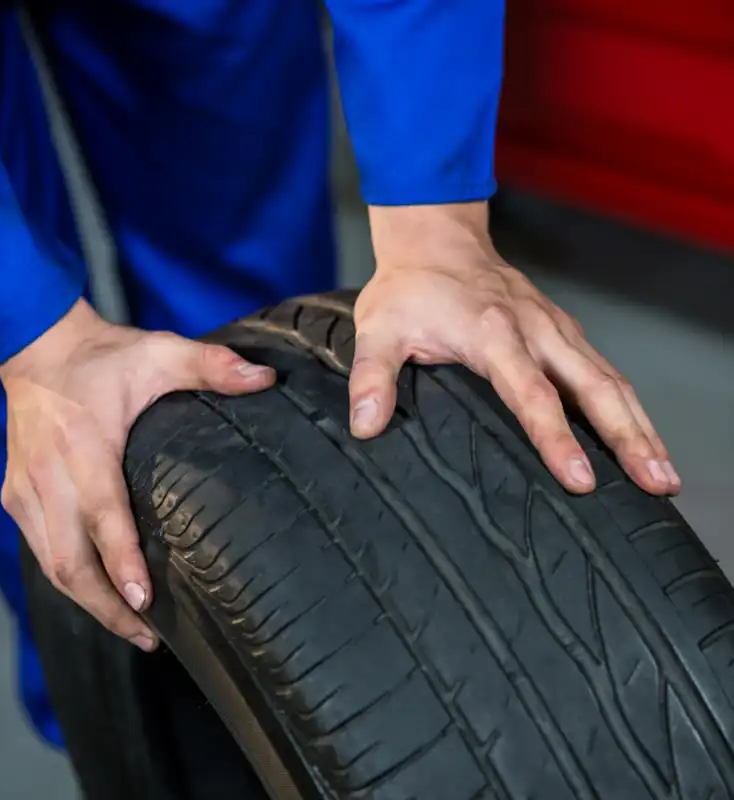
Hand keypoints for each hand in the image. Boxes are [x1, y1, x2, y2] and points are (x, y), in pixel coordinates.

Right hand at [0, 299, 274, 649]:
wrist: (39, 348)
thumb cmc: (104, 356)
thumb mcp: (162, 351)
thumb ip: (212, 365)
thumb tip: (267, 380)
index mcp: (85, 448)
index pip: (102, 516)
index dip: (122, 563)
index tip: (145, 601)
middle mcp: (48, 478)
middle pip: (69, 562)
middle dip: (108, 607)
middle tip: (149, 637)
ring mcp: (26, 492)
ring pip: (52, 566)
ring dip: (89, 603)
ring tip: (132, 629)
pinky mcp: (16, 497)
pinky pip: (41, 552)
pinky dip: (70, 581)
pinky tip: (100, 596)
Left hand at [349, 202, 679, 495]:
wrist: (437, 241)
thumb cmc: (409, 289)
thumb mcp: (378, 330)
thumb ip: (372, 377)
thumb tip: (366, 426)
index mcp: (493, 334)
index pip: (533, 395)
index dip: (557, 439)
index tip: (582, 480)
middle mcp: (536, 330)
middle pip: (596, 387)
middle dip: (630, 438)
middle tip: (657, 483)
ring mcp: (555, 329)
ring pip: (610, 379)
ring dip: (640, 425)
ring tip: (663, 473)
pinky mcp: (561, 331)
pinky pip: (603, 370)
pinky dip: (626, 404)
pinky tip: (639, 434)